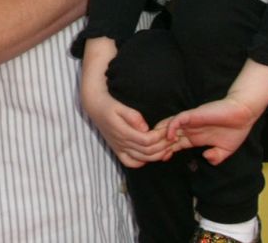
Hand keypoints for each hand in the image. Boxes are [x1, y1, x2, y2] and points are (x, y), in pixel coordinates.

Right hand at [80, 39, 178, 167]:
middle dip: (162, 147)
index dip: (160, 137)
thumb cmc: (109, 104)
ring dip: (156, 155)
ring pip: (142, 159)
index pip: (147, 141)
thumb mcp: (120, 106)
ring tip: (167, 147)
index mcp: (123, 132)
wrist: (94, 107)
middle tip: (173, 139)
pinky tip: (149, 155)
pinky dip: (142, 162)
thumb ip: (133, 117)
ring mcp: (119, 148)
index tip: (168, 130)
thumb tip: (145, 127)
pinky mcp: (117, 150)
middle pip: (147, 152)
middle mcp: (122, 143)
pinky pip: (130, 162)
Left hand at [164, 96, 258, 165]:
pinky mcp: (194, 115)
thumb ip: (216, 157)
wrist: (244, 116)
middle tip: (153, 153)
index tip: (162, 159)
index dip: (167, 151)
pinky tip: (169, 136)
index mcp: (195, 138)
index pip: (175, 144)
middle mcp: (190, 129)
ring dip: (161, 135)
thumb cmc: (235, 130)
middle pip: (168, 136)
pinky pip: (178, 119)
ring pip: (169, 126)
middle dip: (160, 144)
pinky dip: (172, 126)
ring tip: (155, 145)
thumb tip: (206, 158)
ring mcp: (191, 122)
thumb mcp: (224, 150)